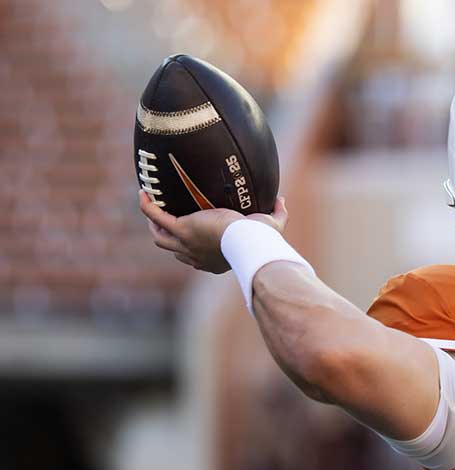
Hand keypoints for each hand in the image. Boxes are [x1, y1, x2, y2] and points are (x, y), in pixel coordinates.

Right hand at [139, 191, 288, 273]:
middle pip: (175, 250)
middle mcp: (197, 256)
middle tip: (166, 221)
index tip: (195, 234)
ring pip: (161, 238)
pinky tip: (143, 193)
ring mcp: (186, 243)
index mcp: (214, 260)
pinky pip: (156, 216)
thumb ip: (278, 213)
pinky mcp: (181, 229)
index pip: (197, 257)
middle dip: (169, 238)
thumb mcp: (271, 225)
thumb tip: (280, 200)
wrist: (249, 240)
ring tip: (151, 207)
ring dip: (154, 224)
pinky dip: (148, 206)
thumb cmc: (261, 238)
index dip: (192, 248)